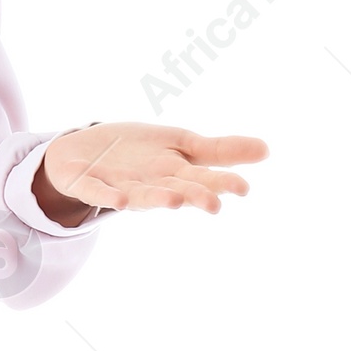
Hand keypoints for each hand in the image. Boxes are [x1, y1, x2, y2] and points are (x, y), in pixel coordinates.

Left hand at [37, 123, 268, 220]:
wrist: (82, 152)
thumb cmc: (138, 153)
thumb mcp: (183, 146)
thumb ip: (221, 151)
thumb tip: (267, 149)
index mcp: (174, 175)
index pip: (203, 178)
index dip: (221, 183)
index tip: (243, 188)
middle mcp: (150, 185)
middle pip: (175, 189)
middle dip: (193, 196)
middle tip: (214, 204)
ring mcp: (118, 186)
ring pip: (140, 196)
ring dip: (155, 199)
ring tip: (174, 201)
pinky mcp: (87, 182)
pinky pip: (96, 191)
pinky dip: (106, 196)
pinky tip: (118, 201)